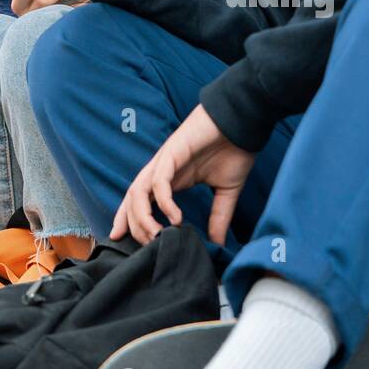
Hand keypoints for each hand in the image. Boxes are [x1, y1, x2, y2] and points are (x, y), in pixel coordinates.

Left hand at [114, 104, 256, 245]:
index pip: (140, 201)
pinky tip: (176, 218)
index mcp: (171, 178)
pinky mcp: (173, 152)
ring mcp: (166, 161)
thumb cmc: (235, 149)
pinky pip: (160, 181)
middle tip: (149, 247)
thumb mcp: (226, 192)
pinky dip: (163, 201)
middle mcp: (162, 170)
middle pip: (133, 200)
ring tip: (157, 236)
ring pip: (138, 191)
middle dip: (134, 226)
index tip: (124, 240)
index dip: (129, 220)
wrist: (245, 121)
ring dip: (142, 217)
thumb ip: (219, 217)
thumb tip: (218, 244)